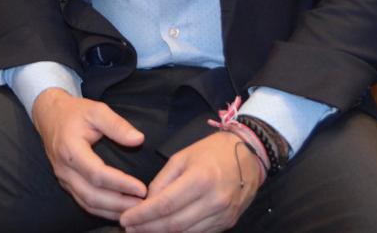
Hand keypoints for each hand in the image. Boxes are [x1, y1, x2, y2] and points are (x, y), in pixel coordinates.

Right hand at [30, 88, 147, 218]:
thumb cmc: (74, 112)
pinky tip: (119, 210)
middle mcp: (64, 169)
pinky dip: (102, 210)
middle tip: (142, 205)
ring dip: (111, 211)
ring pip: (87, 203)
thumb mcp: (96, 110)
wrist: (50, 115)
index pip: (97, 174)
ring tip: (135, 210)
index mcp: (70, 149)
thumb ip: (117, 125)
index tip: (141, 189)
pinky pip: (83, 202)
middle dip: (118, 204)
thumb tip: (139, 139)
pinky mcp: (66, 183)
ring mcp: (63, 178)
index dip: (120, 184)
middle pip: (91, 195)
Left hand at [119, 131, 262, 232]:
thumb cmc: (212, 151)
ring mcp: (223, 214)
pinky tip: (165, 231)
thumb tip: (147, 202)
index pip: (165, 205)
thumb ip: (163, 180)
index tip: (126, 219)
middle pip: (175, 224)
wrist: (250, 155)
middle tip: (129, 229)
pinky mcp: (229, 222)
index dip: (143, 215)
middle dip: (148, 229)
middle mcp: (213, 200)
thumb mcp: (182, 156)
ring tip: (143, 232)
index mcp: (200, 179)